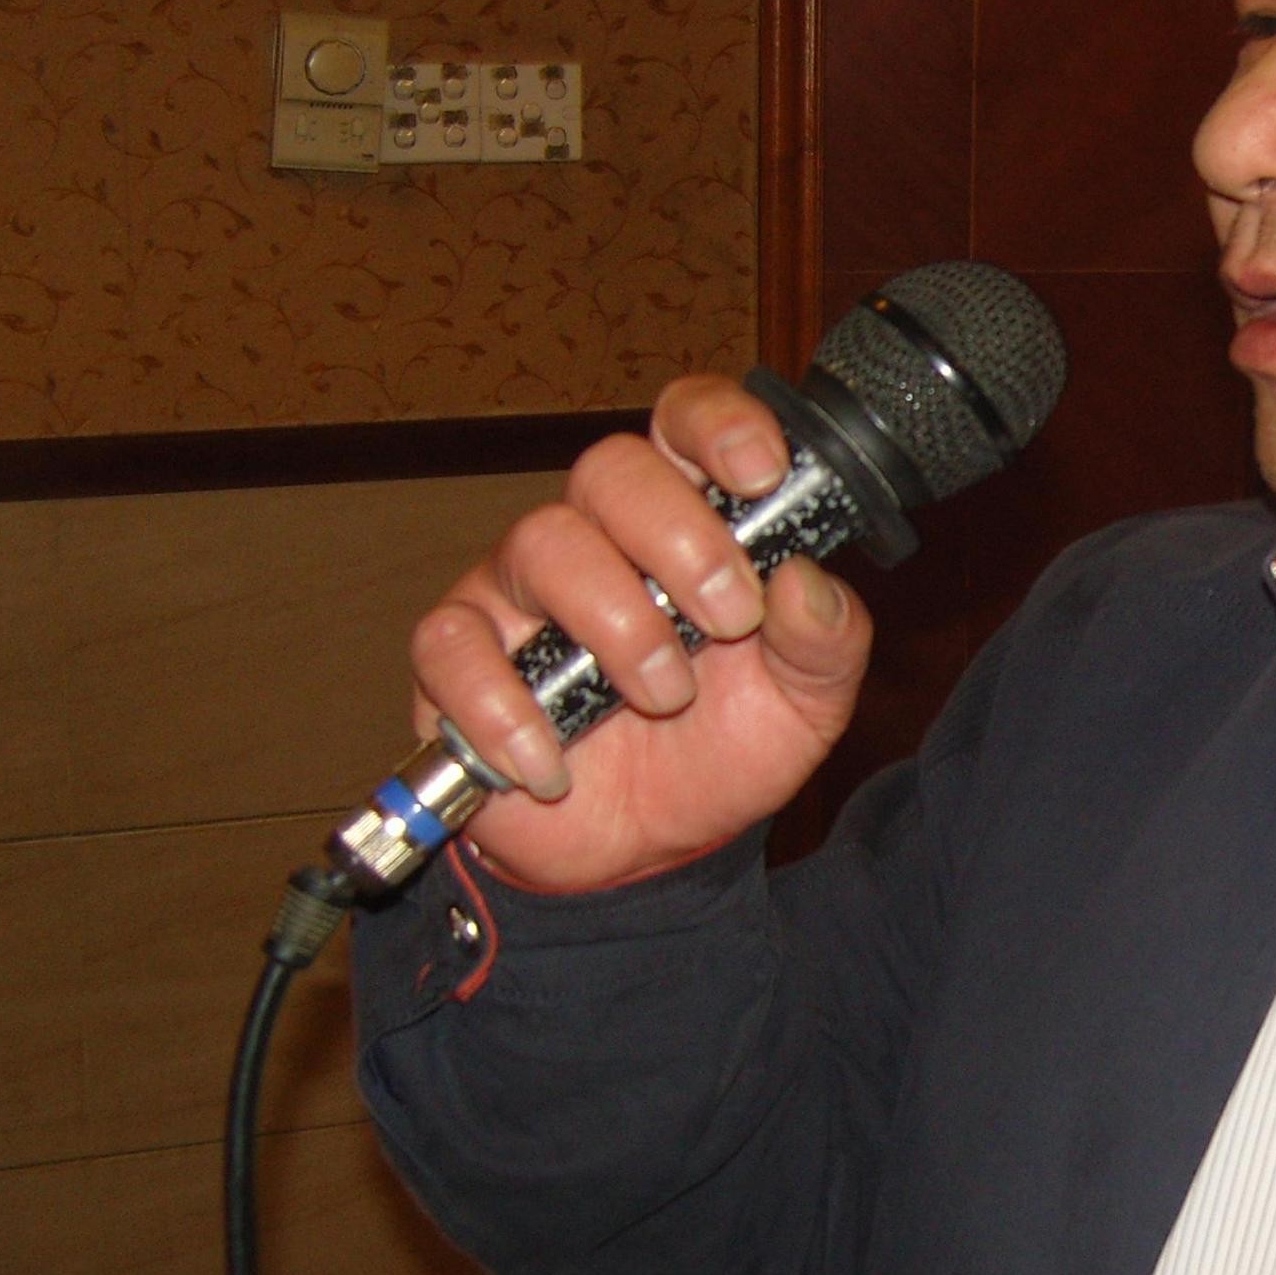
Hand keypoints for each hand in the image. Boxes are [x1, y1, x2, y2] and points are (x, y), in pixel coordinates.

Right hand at [407, 375, 873, 892]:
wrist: (649, 851)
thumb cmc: (719, 749)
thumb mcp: (803, 707)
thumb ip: (824, 643)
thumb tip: (806, 583)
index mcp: (685, 522)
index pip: (683, 423)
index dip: (719, 426)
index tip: (762, 473)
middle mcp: (595, 537)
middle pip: (611, 470)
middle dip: (680, 538)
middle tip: (728, 618)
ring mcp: (518, 592)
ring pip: (542, 545)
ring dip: (618, 626)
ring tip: (663, 698)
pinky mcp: (456, 659)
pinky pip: (452, 645)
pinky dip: (505, 709)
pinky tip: (554, 763)